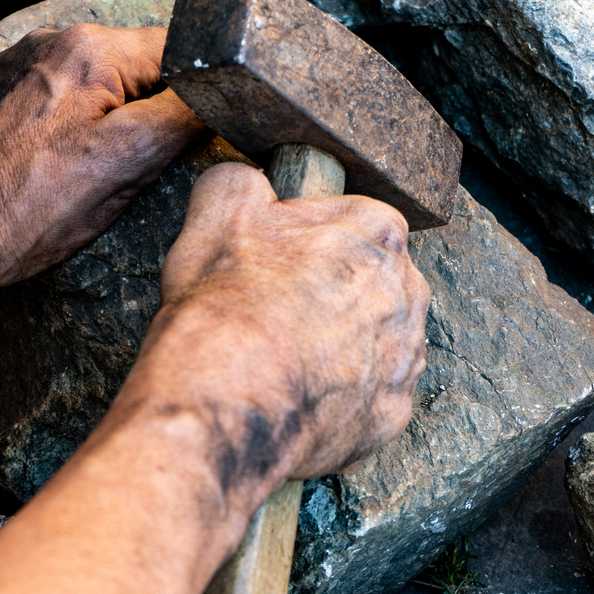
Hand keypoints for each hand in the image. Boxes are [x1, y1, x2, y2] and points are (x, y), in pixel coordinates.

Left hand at [0, 24, 201, 376]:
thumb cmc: (28, 210)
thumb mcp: (124, 166)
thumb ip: (182, 117)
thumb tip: (226, 94)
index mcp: (92, 50)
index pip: (182, 52)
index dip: (205, 94)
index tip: (213, 133)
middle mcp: (56, 42)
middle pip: (143, 67)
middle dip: (159, 112)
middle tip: (152, 165)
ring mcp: (26, 66)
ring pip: (107, 87)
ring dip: (121, 122)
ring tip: (106, 173)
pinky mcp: (6, 96)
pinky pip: (69, 101)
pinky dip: (84, 128)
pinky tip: (70, 170)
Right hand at [0, 162, 430, 593]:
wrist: (194, 426)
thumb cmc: (200, 322)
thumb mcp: (206, 225)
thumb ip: (231, 186)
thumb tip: (233, 167)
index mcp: (366, 234)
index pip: (358, 210)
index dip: (307, 229)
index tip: (276, 252)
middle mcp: (399, 297)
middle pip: (366, 278)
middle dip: (318, 285)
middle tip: (262, 307)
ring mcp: (395, 365)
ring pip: (370, 334)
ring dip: (328, 339)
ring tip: (265, 355)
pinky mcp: (384, 422)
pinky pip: (367, 392)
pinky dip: (334, 392)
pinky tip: (284, 394)